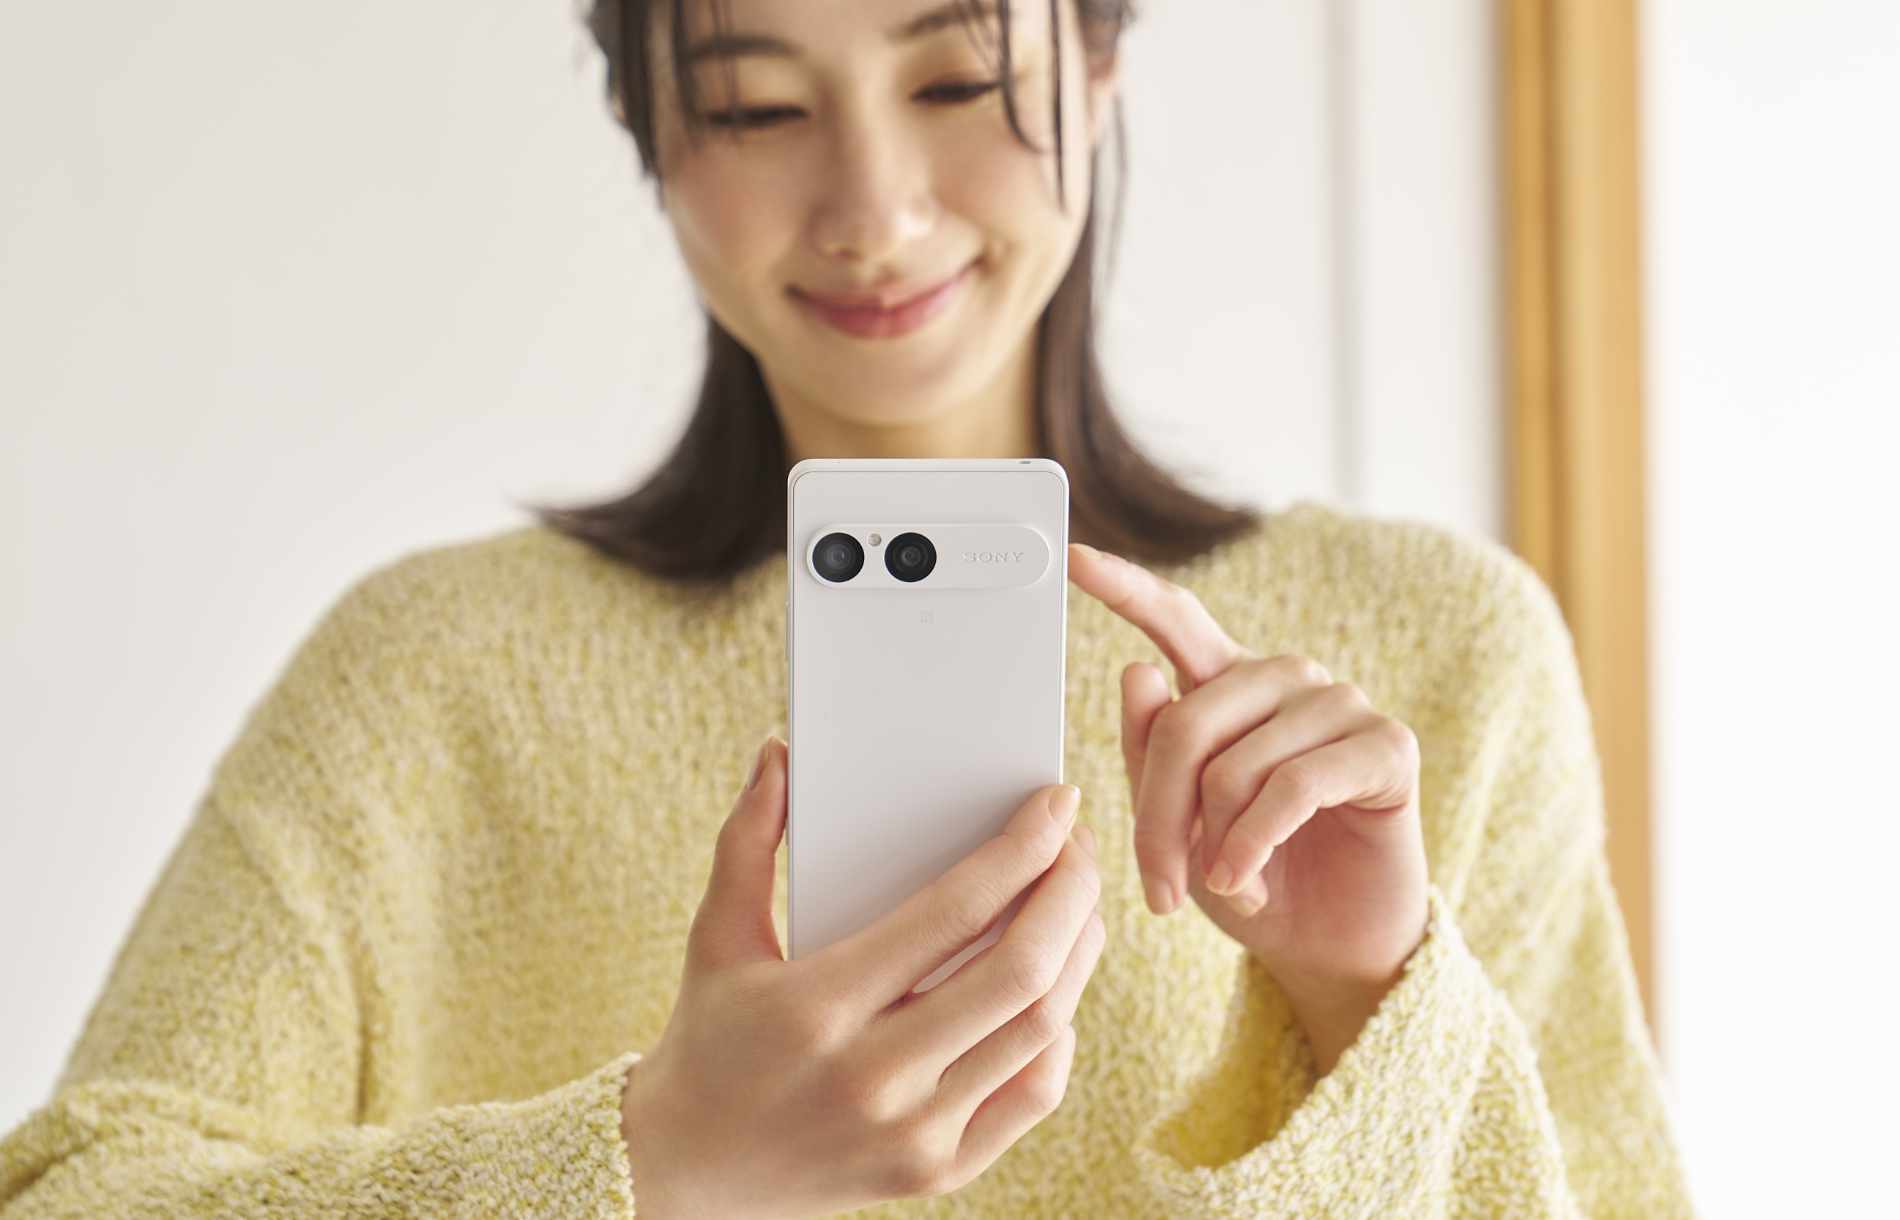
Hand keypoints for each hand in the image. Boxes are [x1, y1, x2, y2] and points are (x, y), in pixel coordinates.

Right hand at [619, 735, 1105, 1219]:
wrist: (689, 1174)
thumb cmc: (709, 1039)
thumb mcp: (715, 937)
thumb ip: (748, 841)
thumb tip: (781, 754)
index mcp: (818, 1006)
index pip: (953, 913)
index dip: (1021, 849)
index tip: (1056, 804)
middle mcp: (873, 1077)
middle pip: (1019, 970)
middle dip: (1071, 891)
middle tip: (1080, 845)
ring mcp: (914, 1133)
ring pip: (1041, 1029)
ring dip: (1078, 952)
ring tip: (1079, 901)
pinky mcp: (940, 1170)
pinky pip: (1034, 1092)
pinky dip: (1059, 1030)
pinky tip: (1054, 984)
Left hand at [1066, 542, 1427, 1068]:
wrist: (1328, 946)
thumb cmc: (1248, 880)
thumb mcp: (1178, 826)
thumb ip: (1153, 753)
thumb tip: (1137, 670)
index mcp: (1229, 685)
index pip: (1176, 620)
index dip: (1125, 587)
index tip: (1072, 558)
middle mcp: (1286, 679)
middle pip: (1188, 721)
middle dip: (1159, 817)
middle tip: (1155, 888)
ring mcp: (1341, 705)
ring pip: (1235, 764)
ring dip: (1213, 845)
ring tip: (1222, 887)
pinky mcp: (1387, 747)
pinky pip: (1293, 789)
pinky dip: (1255, 845)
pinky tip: (1245, 883)